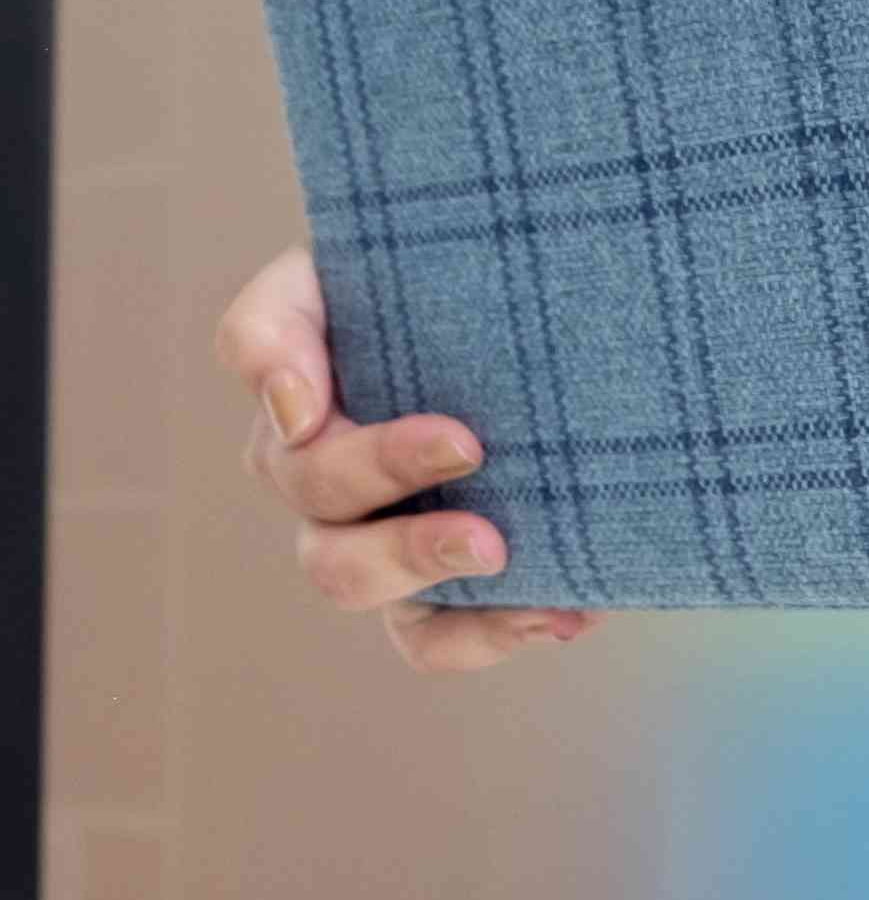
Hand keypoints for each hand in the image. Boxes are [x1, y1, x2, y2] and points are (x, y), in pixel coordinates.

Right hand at [212, 245, 595, 673]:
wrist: (577, 362)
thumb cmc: (479, 303)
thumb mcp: (412, 258)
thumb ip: (322, 303)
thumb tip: (293, 405)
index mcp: (308, 370)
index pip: (260, 351)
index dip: (283, 367)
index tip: (327, 387)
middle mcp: (319, 466)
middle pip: (307, 485)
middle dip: (380, 471)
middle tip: (470, 448)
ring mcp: (372, 540)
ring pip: (347, 578)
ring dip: (416, 562)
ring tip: (500, 549)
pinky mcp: (435, 597)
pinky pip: (432, 640)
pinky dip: (489, 634)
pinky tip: (564, 613)